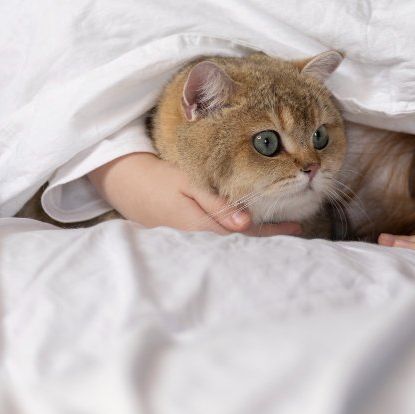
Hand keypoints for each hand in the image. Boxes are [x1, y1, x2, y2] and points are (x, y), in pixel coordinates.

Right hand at [88, 153, 301, 235]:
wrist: (117, 180)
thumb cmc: (154, 177)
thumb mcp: (185, 184)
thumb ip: (215, 203)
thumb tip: (246, 222)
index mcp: (202, 225)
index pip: (245, 231)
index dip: (271, 230)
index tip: (296, 227)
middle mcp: (199, 234)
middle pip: (241, 236)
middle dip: (269, 233)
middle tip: (297, 229)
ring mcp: (190, 232)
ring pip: (230, 232)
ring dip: (255, 229)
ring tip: (282, 226)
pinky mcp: (183, 226)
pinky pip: (217, 227)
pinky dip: (235, 223)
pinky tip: (247, 220)